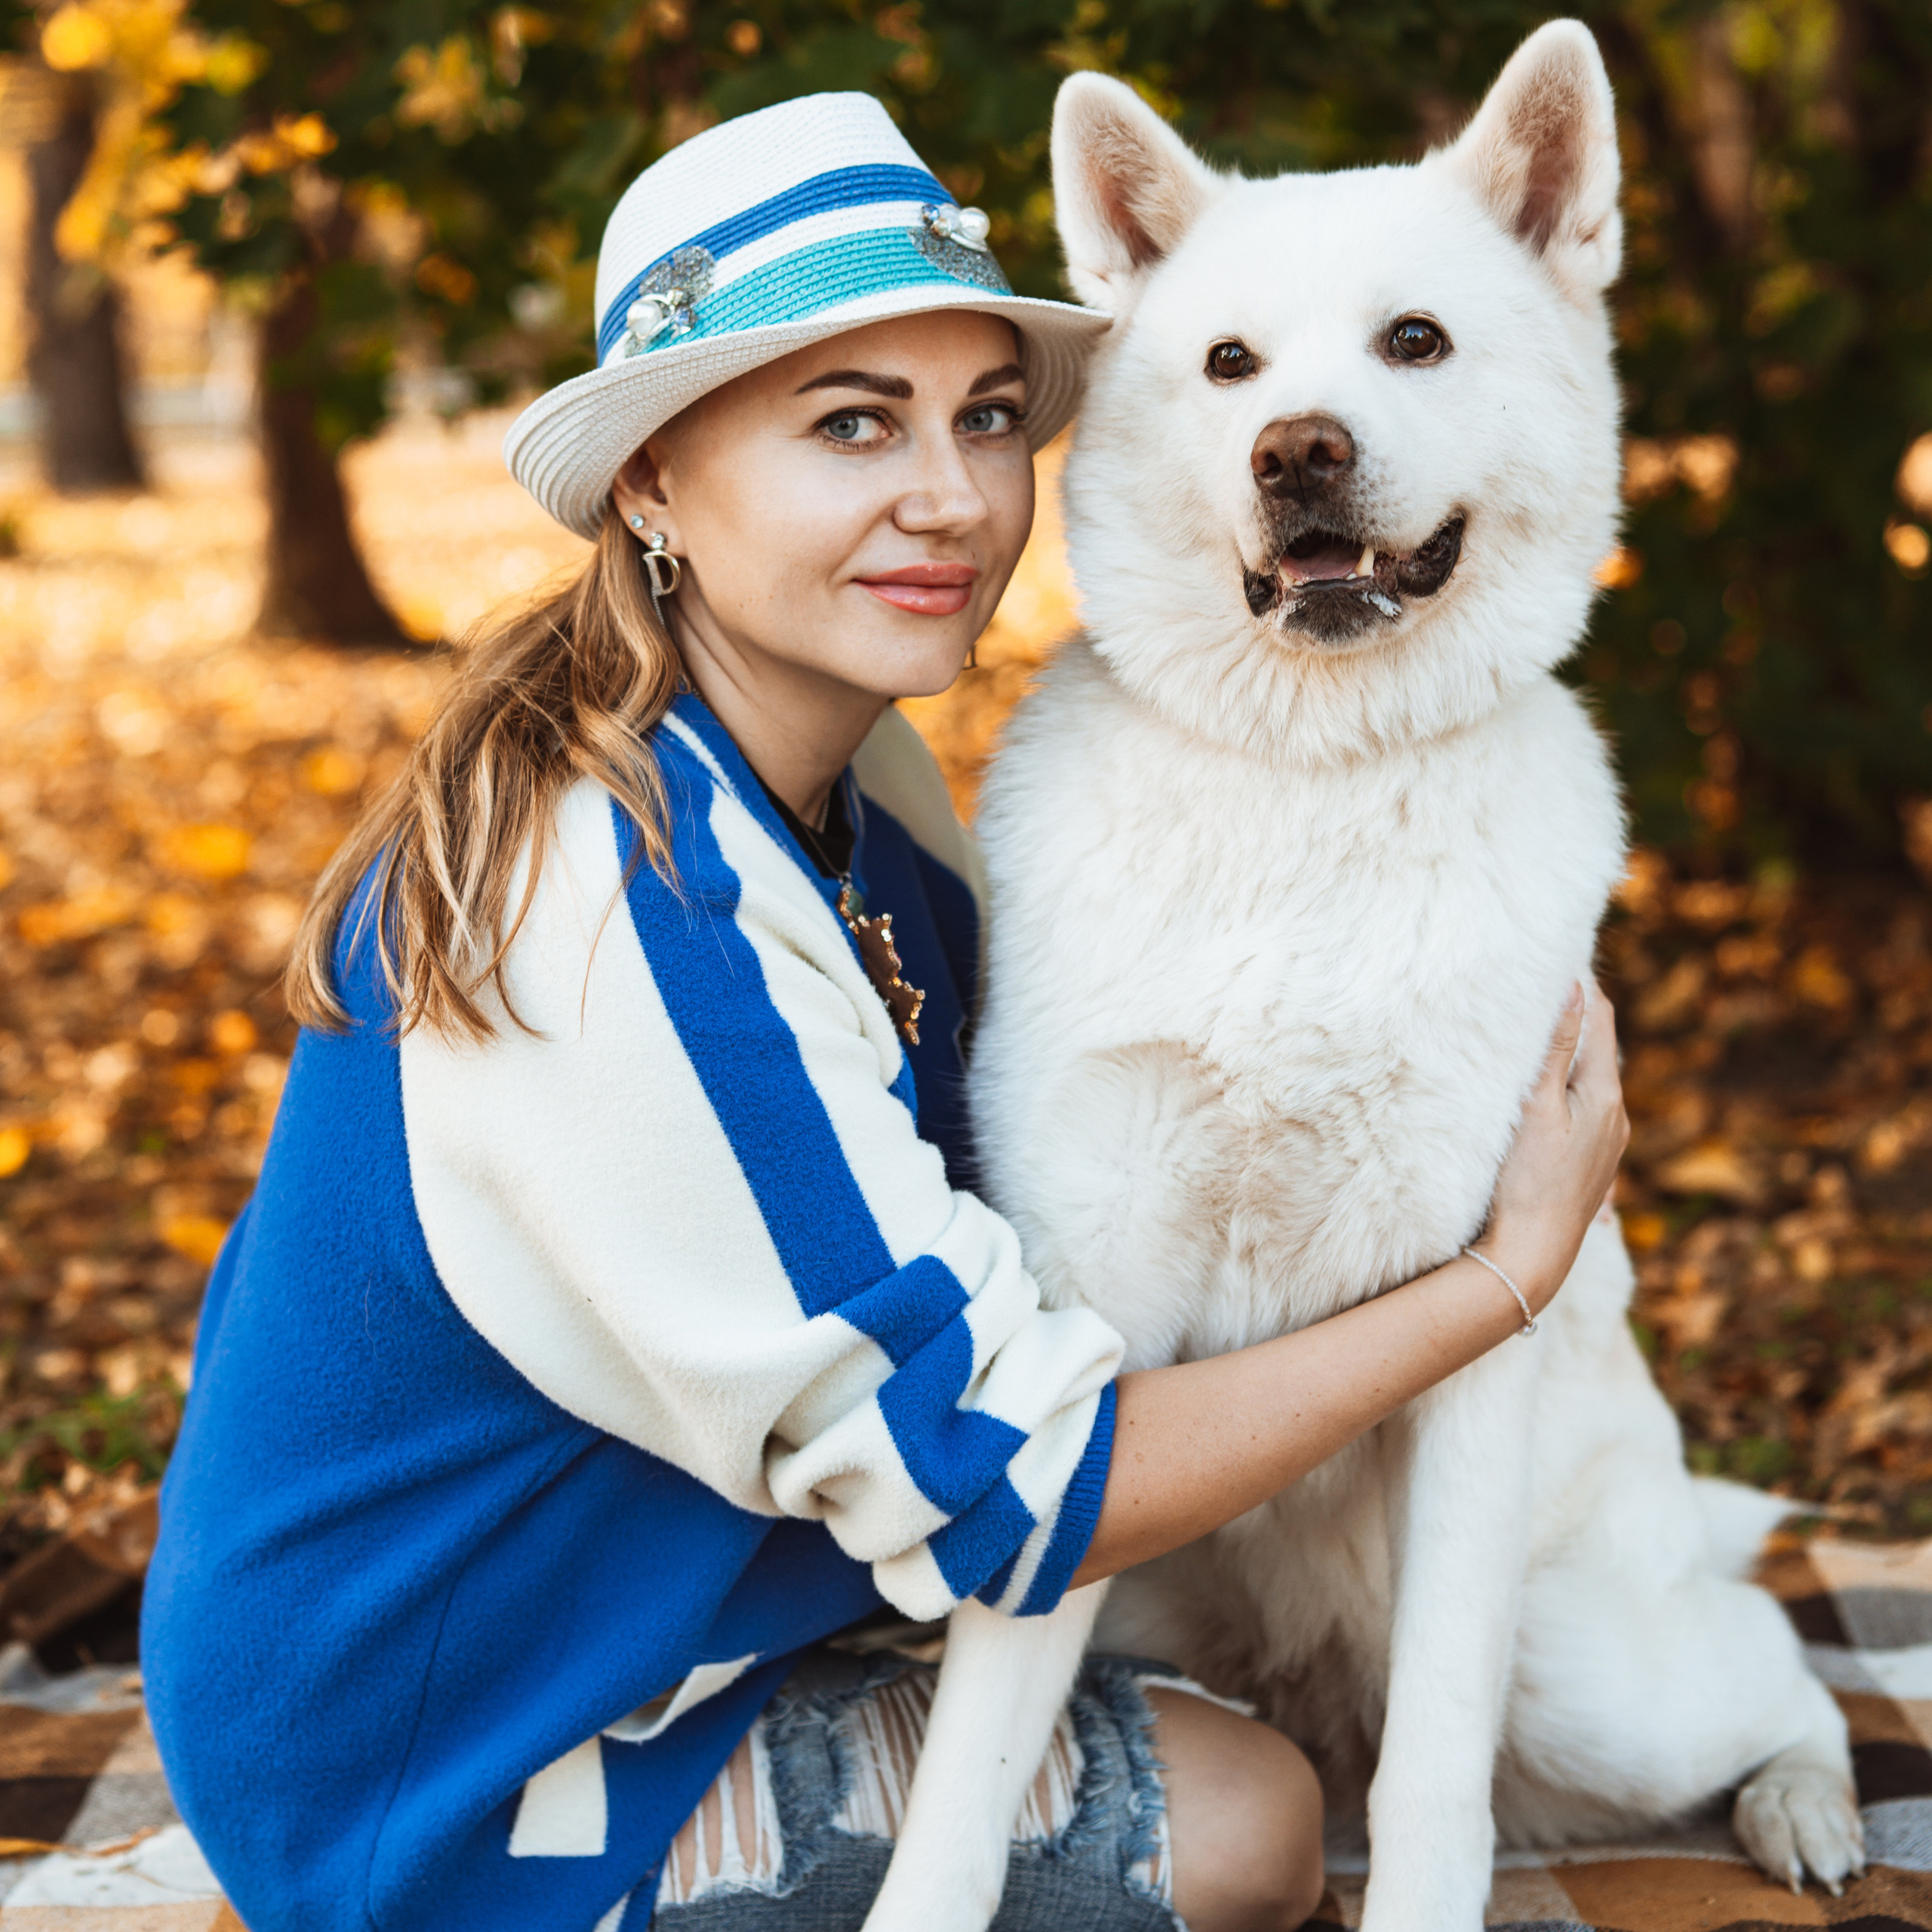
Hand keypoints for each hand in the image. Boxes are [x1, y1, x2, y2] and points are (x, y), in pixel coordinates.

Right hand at [1480, 979, 1628, 1314]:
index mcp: (1605, 1097)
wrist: (1533, 1256)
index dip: (1584, 986)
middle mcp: (1616, 1120)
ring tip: (1545, 1037)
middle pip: (1598, 1053)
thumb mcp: (1537, 1107)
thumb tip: (1575, 990)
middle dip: (1577, 1020)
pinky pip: (1583, 1117)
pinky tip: (1550, 1102)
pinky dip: (1567, 1095)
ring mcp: (1606, 1148)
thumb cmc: (1529, 1181)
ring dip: (1571, 1060)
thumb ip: (1556, 1049)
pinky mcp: (1589, 1170)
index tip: (1565, 955)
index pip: (1601, 1022)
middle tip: (1550, 987)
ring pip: (1590, 1087)